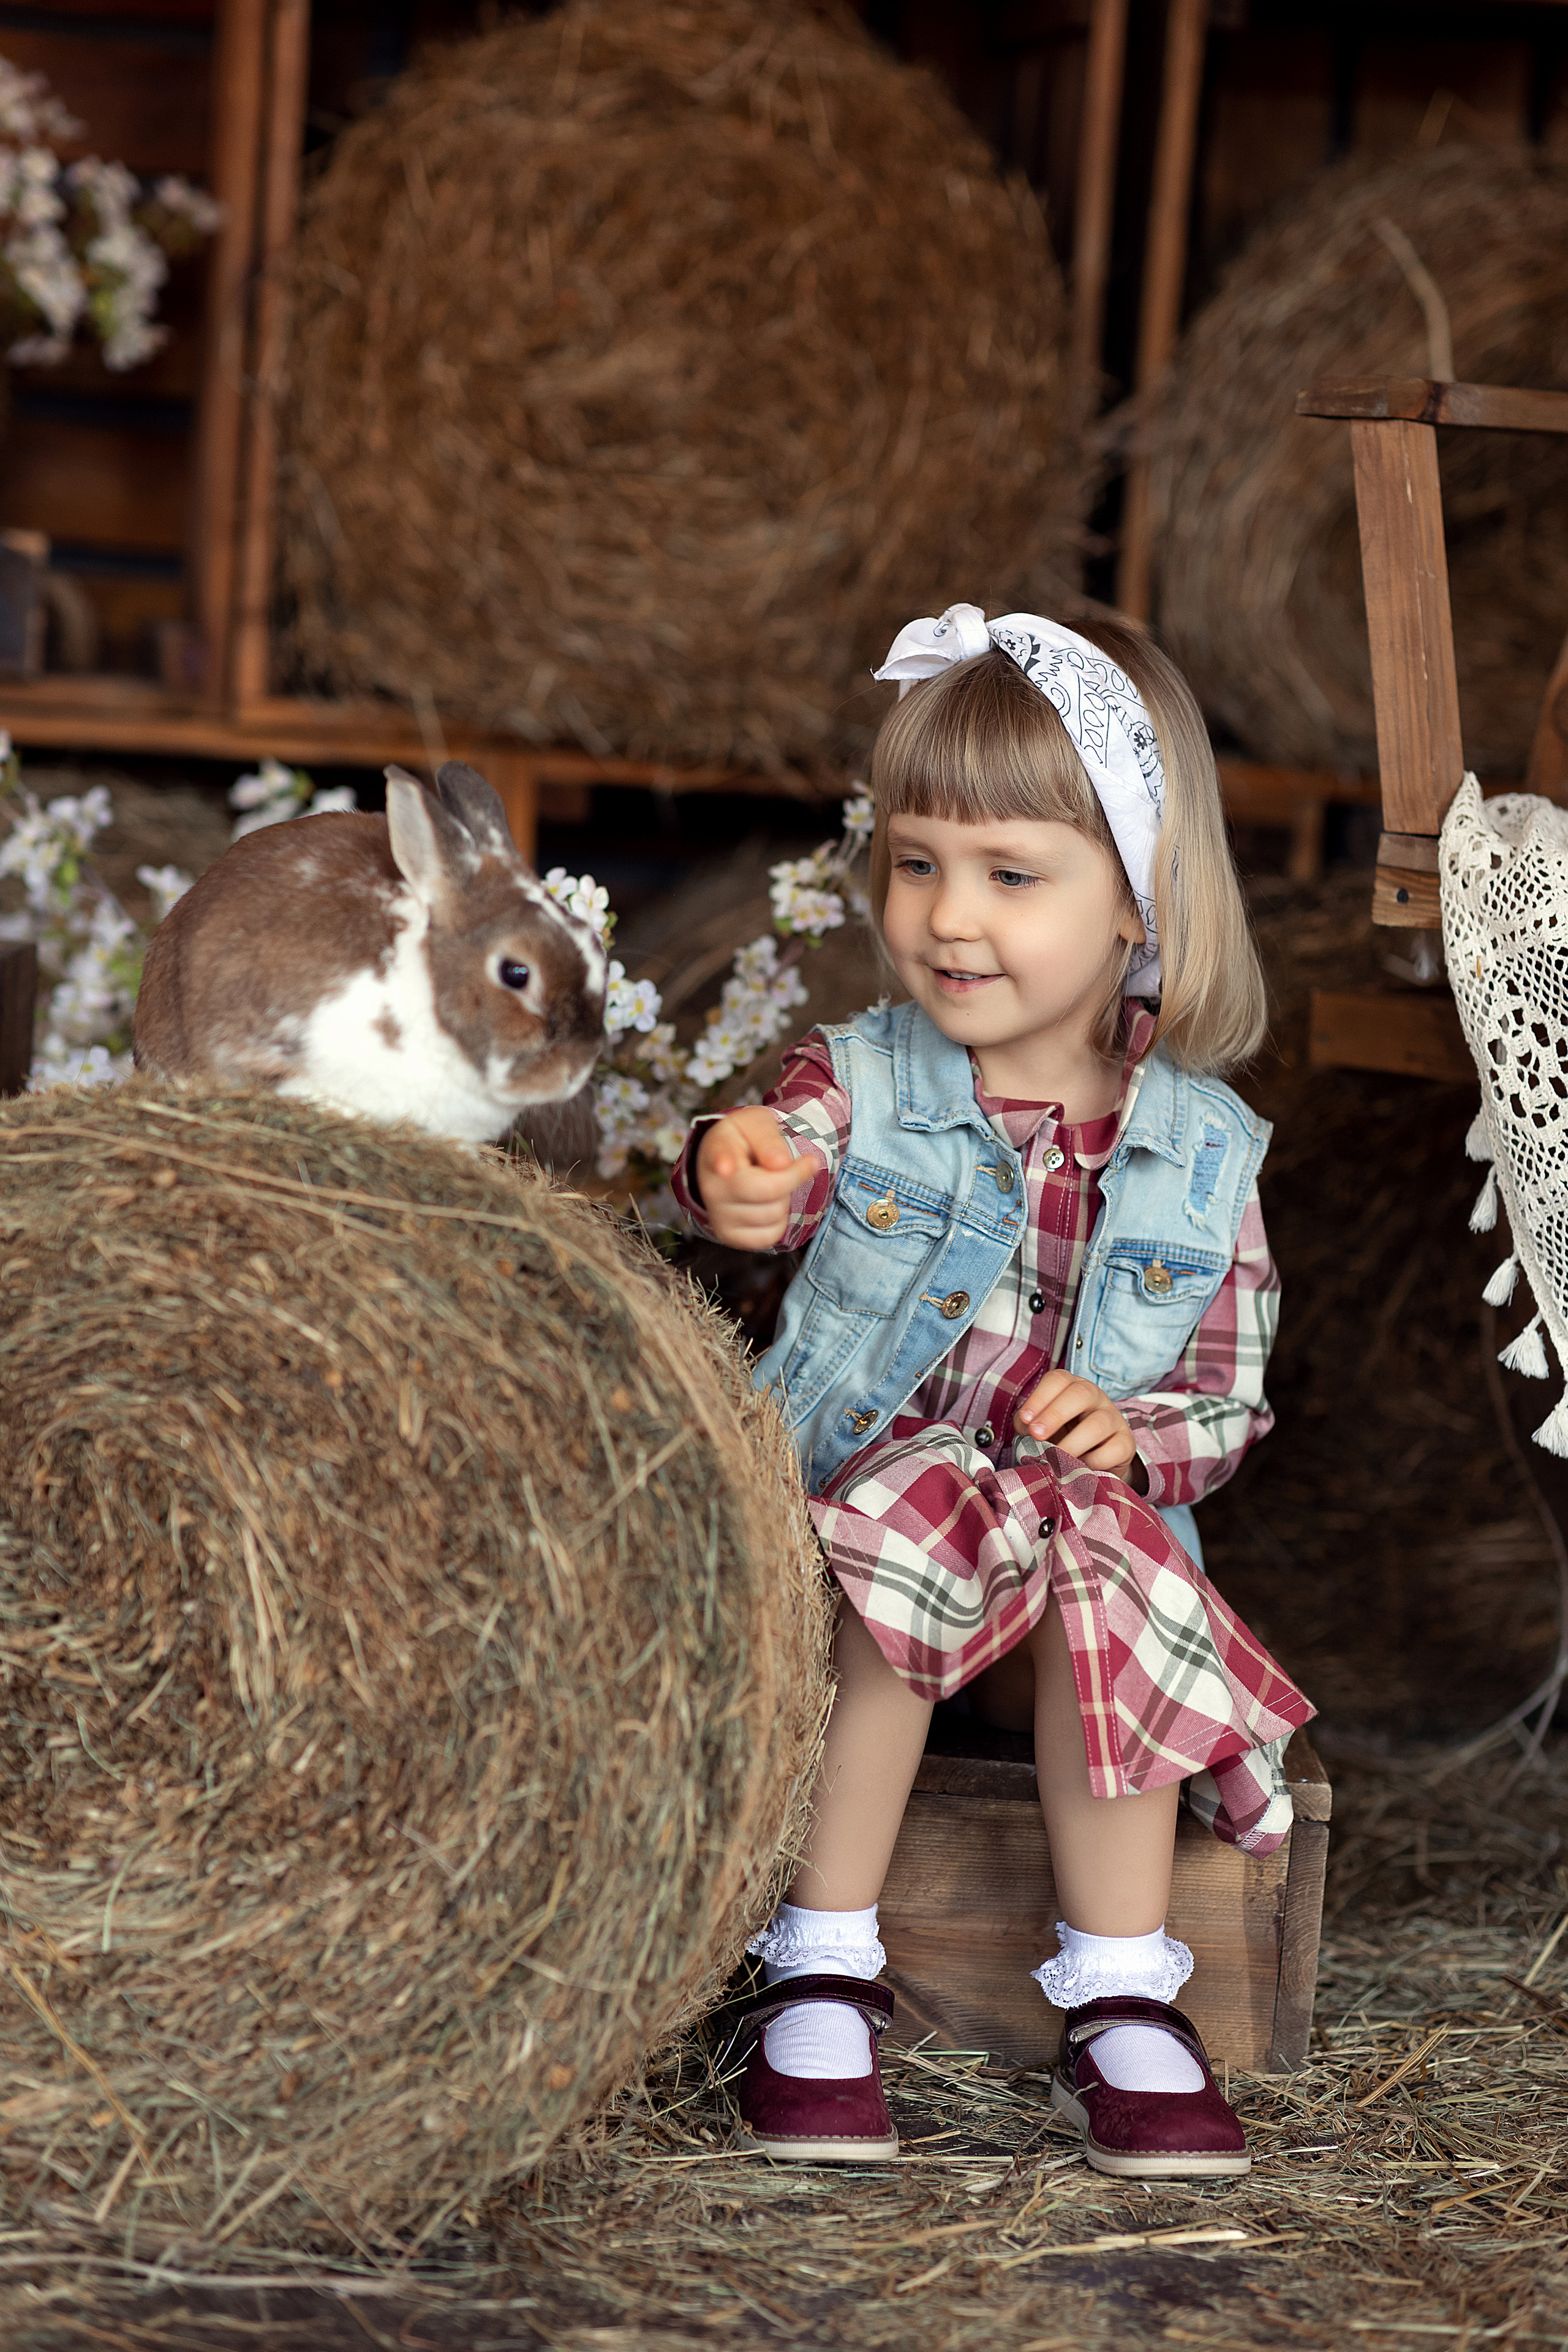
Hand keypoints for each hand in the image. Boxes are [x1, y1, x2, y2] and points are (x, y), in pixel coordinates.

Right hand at [697, 1106, 822, 1248]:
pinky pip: (771, 1235)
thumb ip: (769, 1138)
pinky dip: (779, 1220)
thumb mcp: (757, 1123)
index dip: (724, 1162)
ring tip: (768, 1182)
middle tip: (786, 1165)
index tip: (726, 1168)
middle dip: (791, 1177)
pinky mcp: (729, 1236)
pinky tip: (766, 1203)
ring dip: (784, 1198)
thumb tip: (782, 1164)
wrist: (726, 1163)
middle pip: (767, 1189)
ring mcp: (718, 1215)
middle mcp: (712, 1187)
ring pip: (774, 1213)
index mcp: (717, 1150)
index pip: (723, 1157)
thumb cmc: (744, 1140)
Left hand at [1014, 1367, 1140, 1477]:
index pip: (1058, 1380)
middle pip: (1080, 1394)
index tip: (1025, 1421)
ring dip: (1072, 1443)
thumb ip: (1029, 1423)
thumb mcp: (1043, 1426)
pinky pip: (1113, 1450)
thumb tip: (1025, 1428)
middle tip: (1037, 1435)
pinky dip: (1094, 1462)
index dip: (1039, 1398)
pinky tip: (1080, 1468)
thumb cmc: (1063, 1436)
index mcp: (1072, 1387)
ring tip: (1055, 1460)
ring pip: (1098, 1424)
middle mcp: (1095, 1397)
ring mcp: (1113, 1418)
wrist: (1096, 1459)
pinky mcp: (1126, 1442)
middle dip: (1055, 1414)